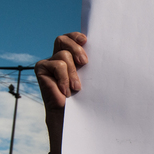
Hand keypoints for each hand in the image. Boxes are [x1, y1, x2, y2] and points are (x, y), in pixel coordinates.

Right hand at [35, 32, 87, 153]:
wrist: (72, 116)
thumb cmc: (86, 99)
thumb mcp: (92, 79)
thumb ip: (92, 66)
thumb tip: (111, 53)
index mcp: (72, 58)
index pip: (72, 39)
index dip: (76, 36)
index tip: (86, 40)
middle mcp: (59, 57)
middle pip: (62, 40)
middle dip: (76, 48)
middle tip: (85, 63)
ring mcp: (49, 63)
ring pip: (63, 55)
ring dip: (73, 72)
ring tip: (77, 88)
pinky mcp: (42, 69)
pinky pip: (56, 65)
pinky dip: (64, 77)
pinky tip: (66, 91)